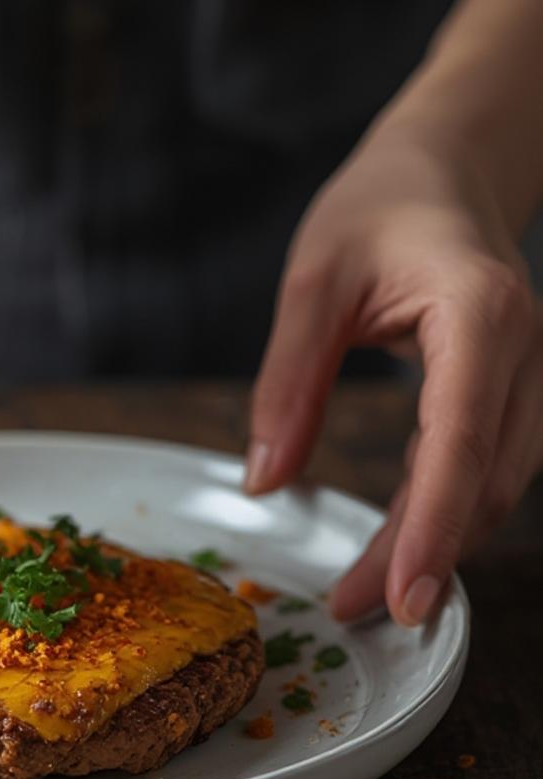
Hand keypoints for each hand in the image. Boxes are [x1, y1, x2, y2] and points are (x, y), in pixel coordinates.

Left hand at [246, 120, 542, 624]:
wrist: (445, 166)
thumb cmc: (380, 206)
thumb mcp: (313, 280)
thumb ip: (288, 380)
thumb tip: (263, 480)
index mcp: (478, 315)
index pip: (460, 441)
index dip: (432, 527)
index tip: (400, 595)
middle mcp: (521, 351)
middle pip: (485, 481)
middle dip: (426, 557)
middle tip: (358, 613)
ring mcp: (528, 374)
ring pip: (496, 485)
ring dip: (438, 544)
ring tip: (368, 595)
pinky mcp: (512, 390)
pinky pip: (487, 467)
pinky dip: (446, 512)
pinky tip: (402, 545)